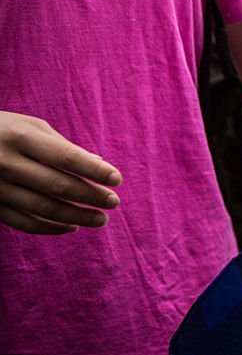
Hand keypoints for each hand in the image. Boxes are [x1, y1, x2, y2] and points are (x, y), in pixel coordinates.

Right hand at [0, 112, 121, 234]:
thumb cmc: (1, 129)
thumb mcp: (29, 127)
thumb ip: (62, 146)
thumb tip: (98, 164)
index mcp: (20, 136)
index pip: (65, 156)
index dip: (94, 170)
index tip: (117, 179)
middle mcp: (5, 162)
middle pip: (56, 185)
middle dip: (90, 196)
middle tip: (113, 202)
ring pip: (42, 208)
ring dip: (75, 216)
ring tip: (100, 219)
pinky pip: (22, 222)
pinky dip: (50, 227)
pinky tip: (71, 226)